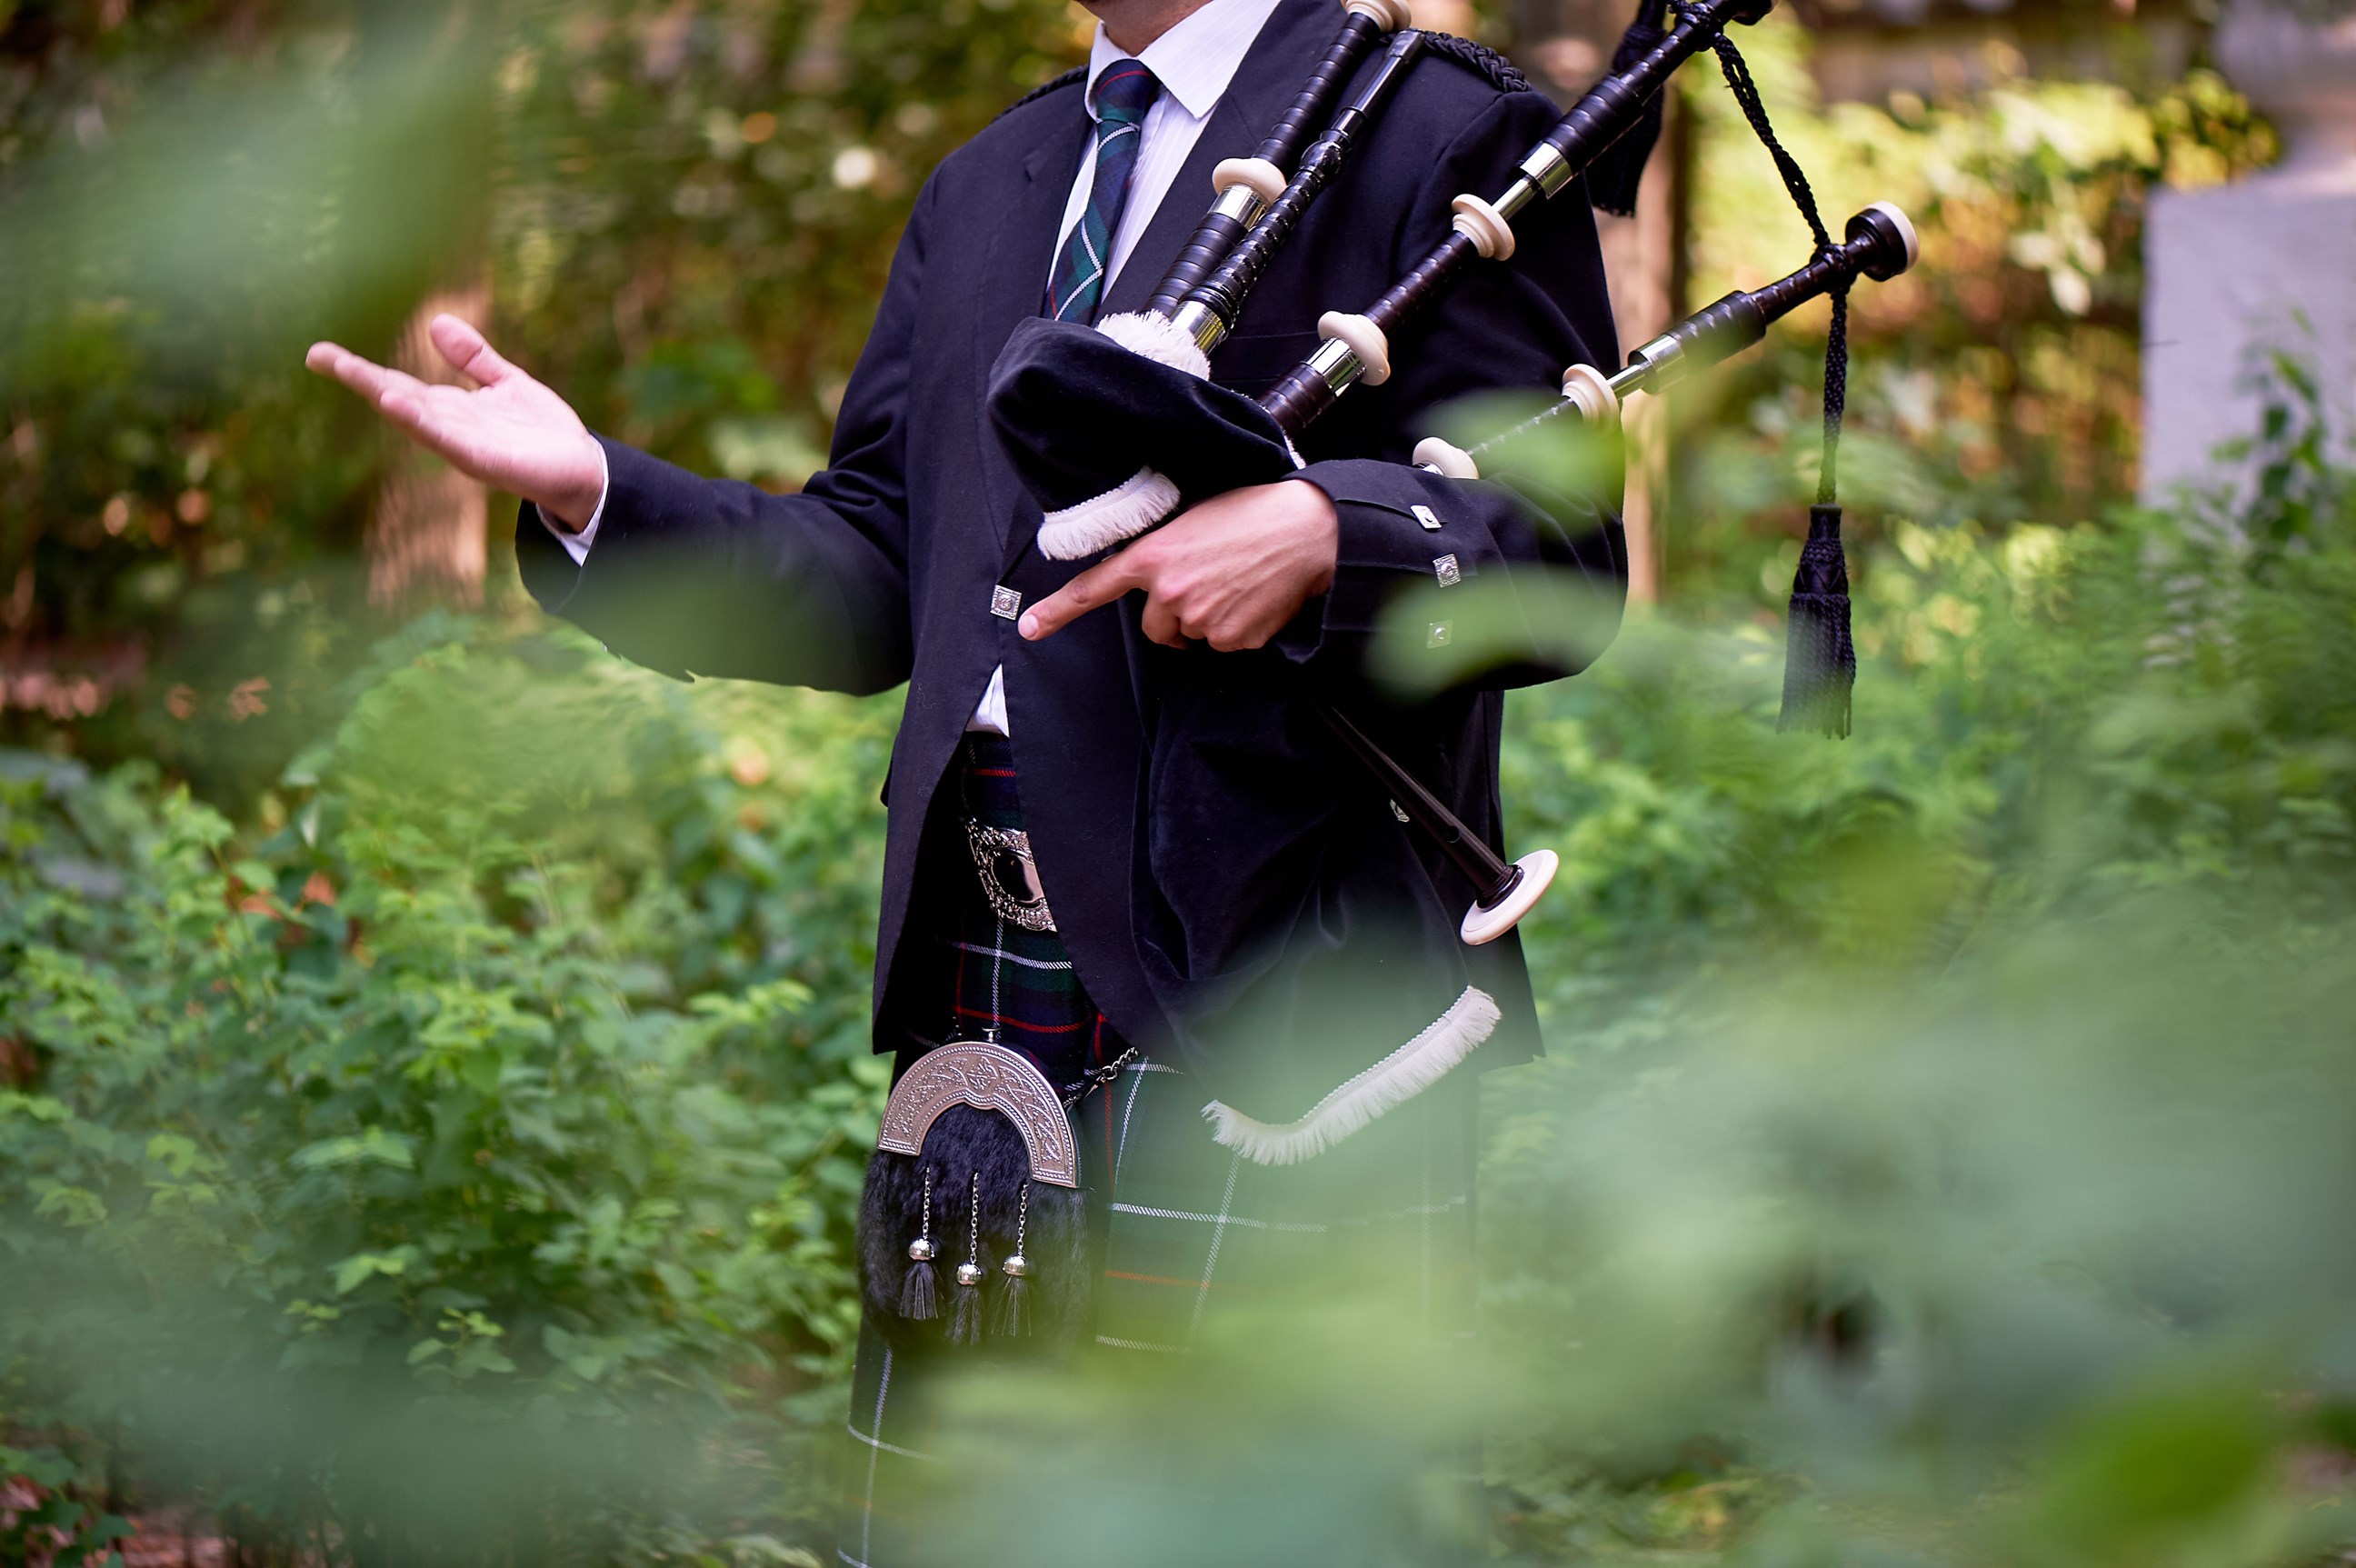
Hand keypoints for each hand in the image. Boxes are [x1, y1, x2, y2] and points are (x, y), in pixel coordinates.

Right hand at [305, 315, 605, 528]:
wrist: (583, 468)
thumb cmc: (543, 430)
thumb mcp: (506, 382)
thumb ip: (474, 358)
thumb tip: (437, 322)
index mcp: (450, 407)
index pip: (396, 382)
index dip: (359, 368)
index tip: (319, 352)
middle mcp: (449, 426)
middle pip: (397, 397)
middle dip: (359, 378)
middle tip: (318, 356)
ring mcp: (464, 445)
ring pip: (418, 420)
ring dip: (390, 400)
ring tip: (362, 379)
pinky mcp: (485, 461)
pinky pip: (448, 440)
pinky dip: (423, 423)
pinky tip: (399, 405)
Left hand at [1018, 479, 1338, 651]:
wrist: (1307, 528)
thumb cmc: (1251, 512)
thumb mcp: (1190, 520)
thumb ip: (1162, 554)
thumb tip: (1156, 584)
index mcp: (1154, 557)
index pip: (1094, 588)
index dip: (1058, 612)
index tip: (1030, 629)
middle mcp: (1171, 593)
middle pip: (1157, 628)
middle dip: (1174, 615)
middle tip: (1206, 583)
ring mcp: (1202, 620)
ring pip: (1193, 636)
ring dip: (1208, 619)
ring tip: (1237, 582)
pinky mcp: (1235, 639)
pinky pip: (1226, 645)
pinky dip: (1239, 628)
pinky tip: (1255, 597)